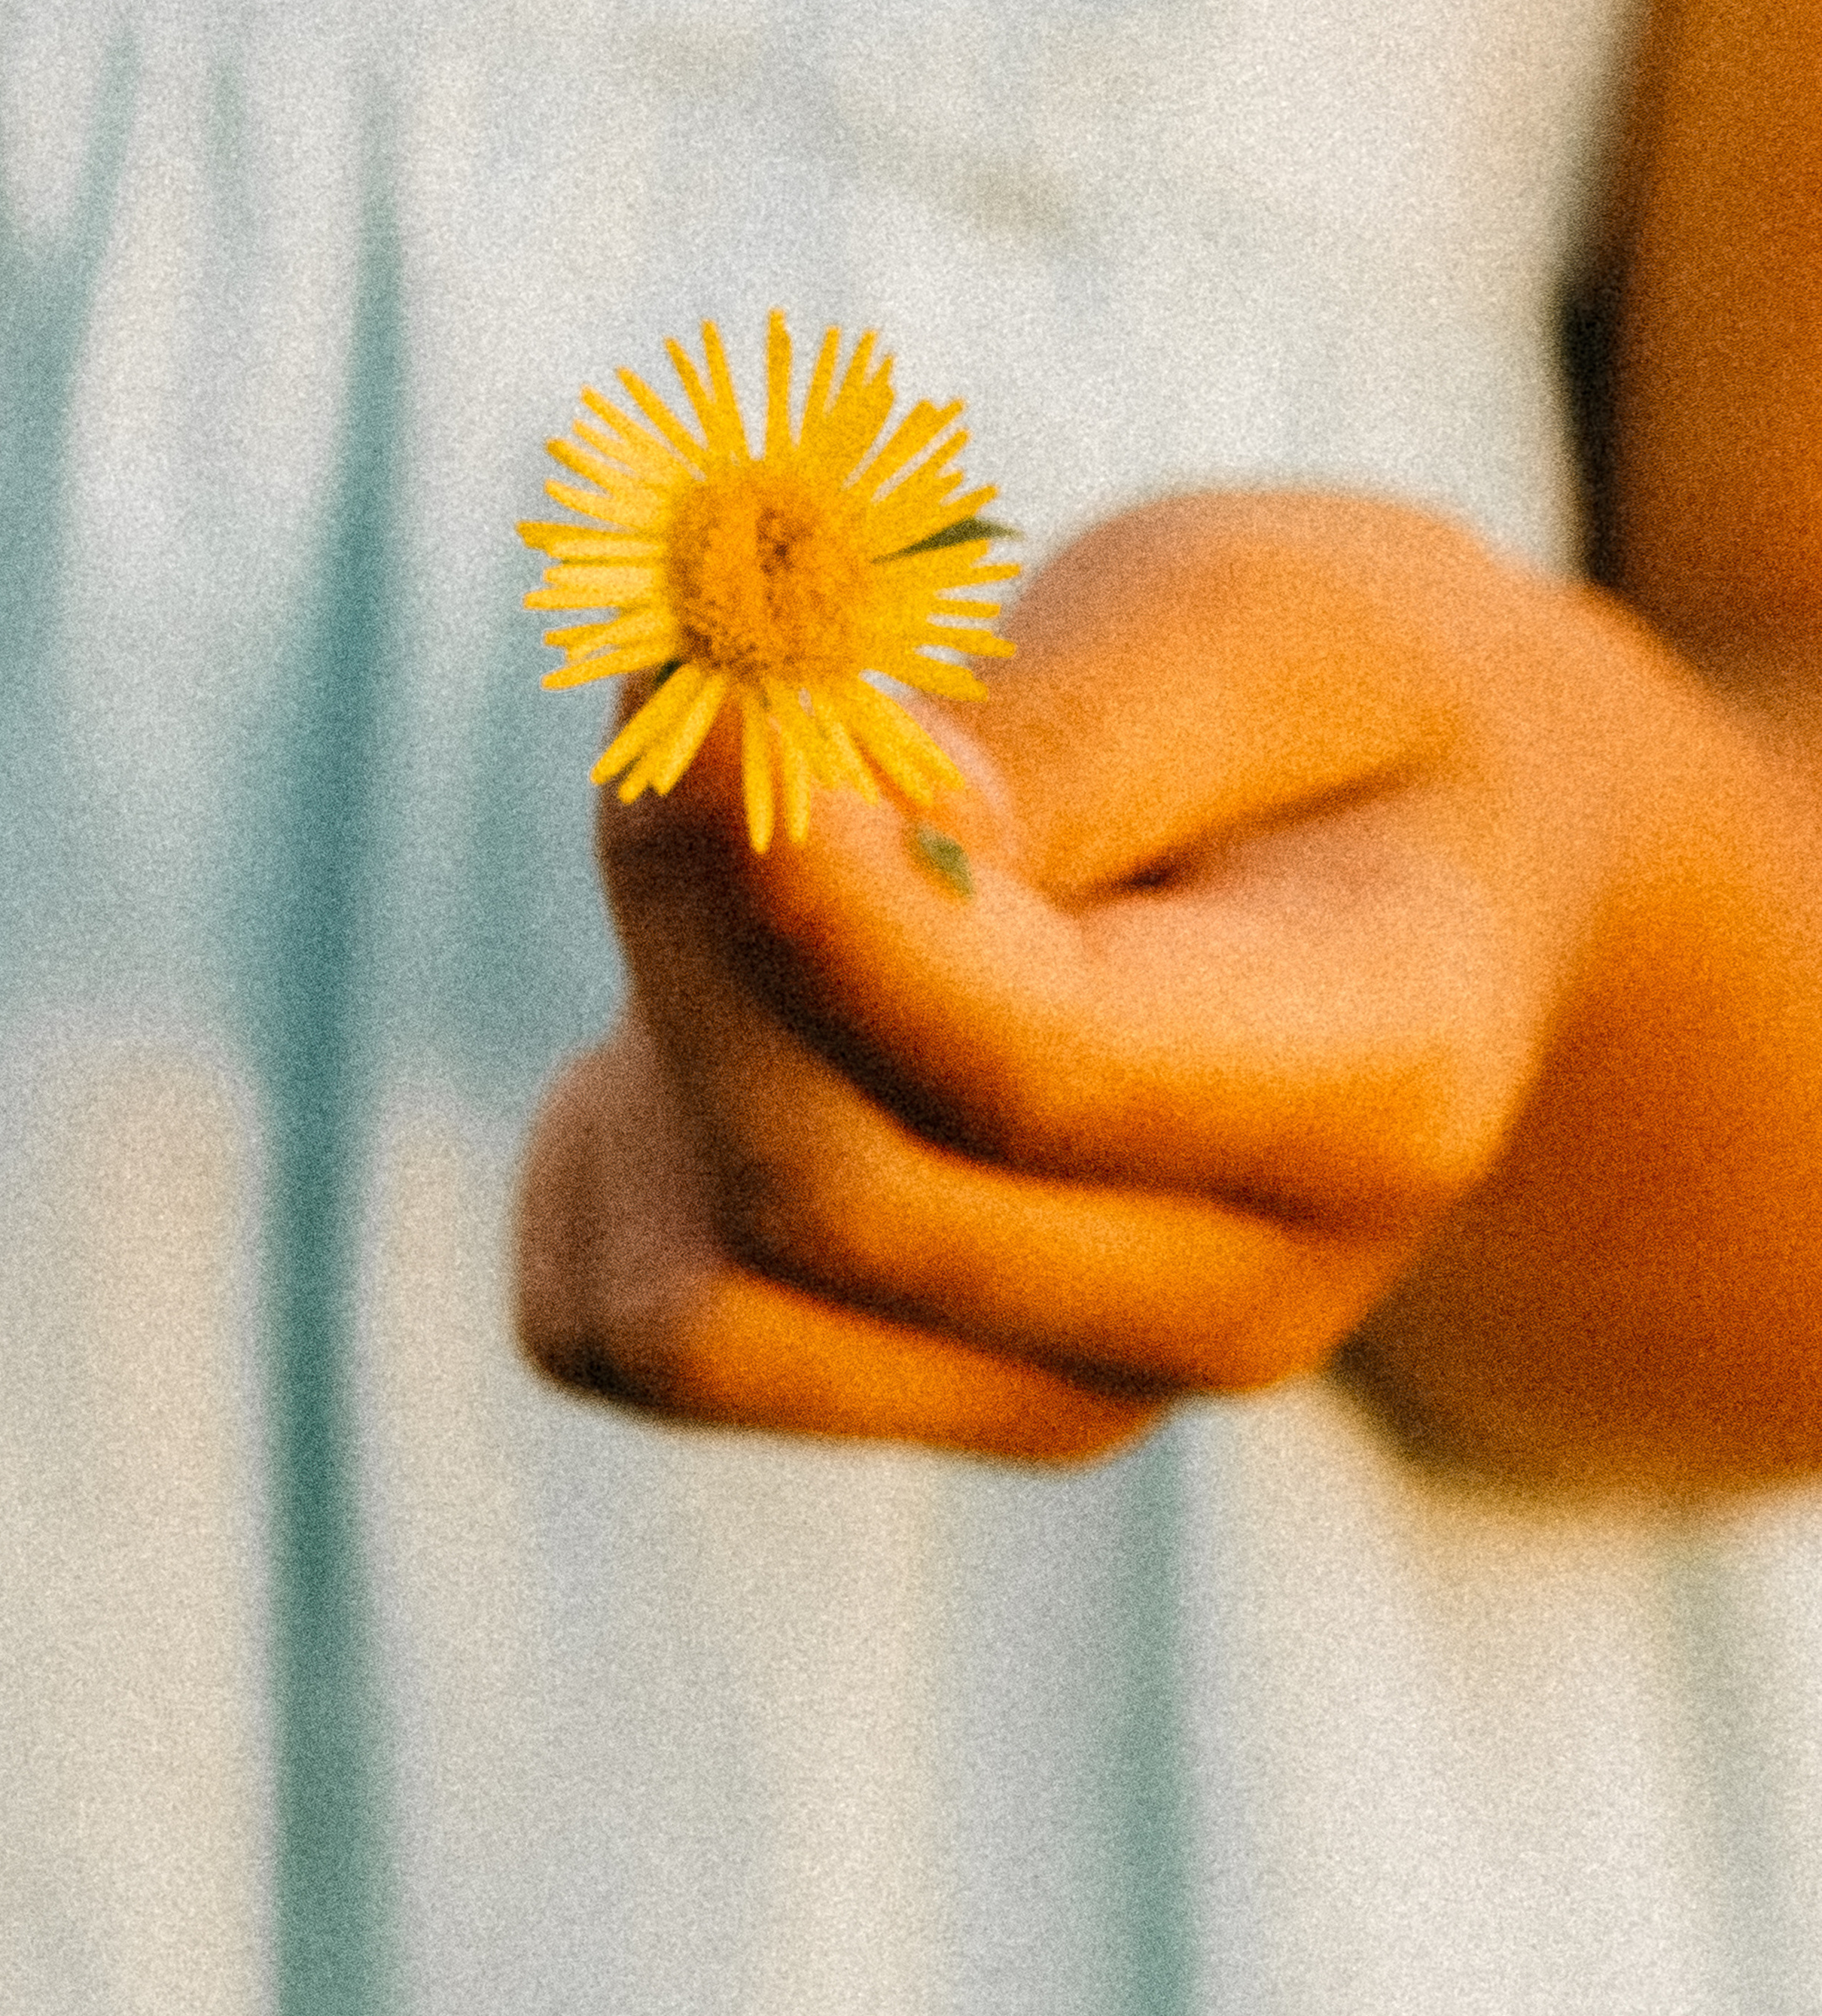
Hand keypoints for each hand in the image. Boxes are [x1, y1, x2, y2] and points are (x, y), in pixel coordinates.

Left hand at [517, 491, 1821, 1484]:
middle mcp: (1236, 1297)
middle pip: (826, 1189)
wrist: (1410, 885)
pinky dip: (604, 1154)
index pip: (1027, 1066)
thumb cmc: (1320, 711)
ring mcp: (1079, 1381)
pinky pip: (628, 1329)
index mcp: (1374, 1084)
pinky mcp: (925, 1396)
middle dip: (689, 904)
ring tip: (743, 849)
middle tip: (690, 672)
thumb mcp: (1241, 619)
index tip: (695, 679)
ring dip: (645, 1034)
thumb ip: (1041, 730)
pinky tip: (718, 999)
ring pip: (702, 1304)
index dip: (805, 890)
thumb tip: (786, 821)